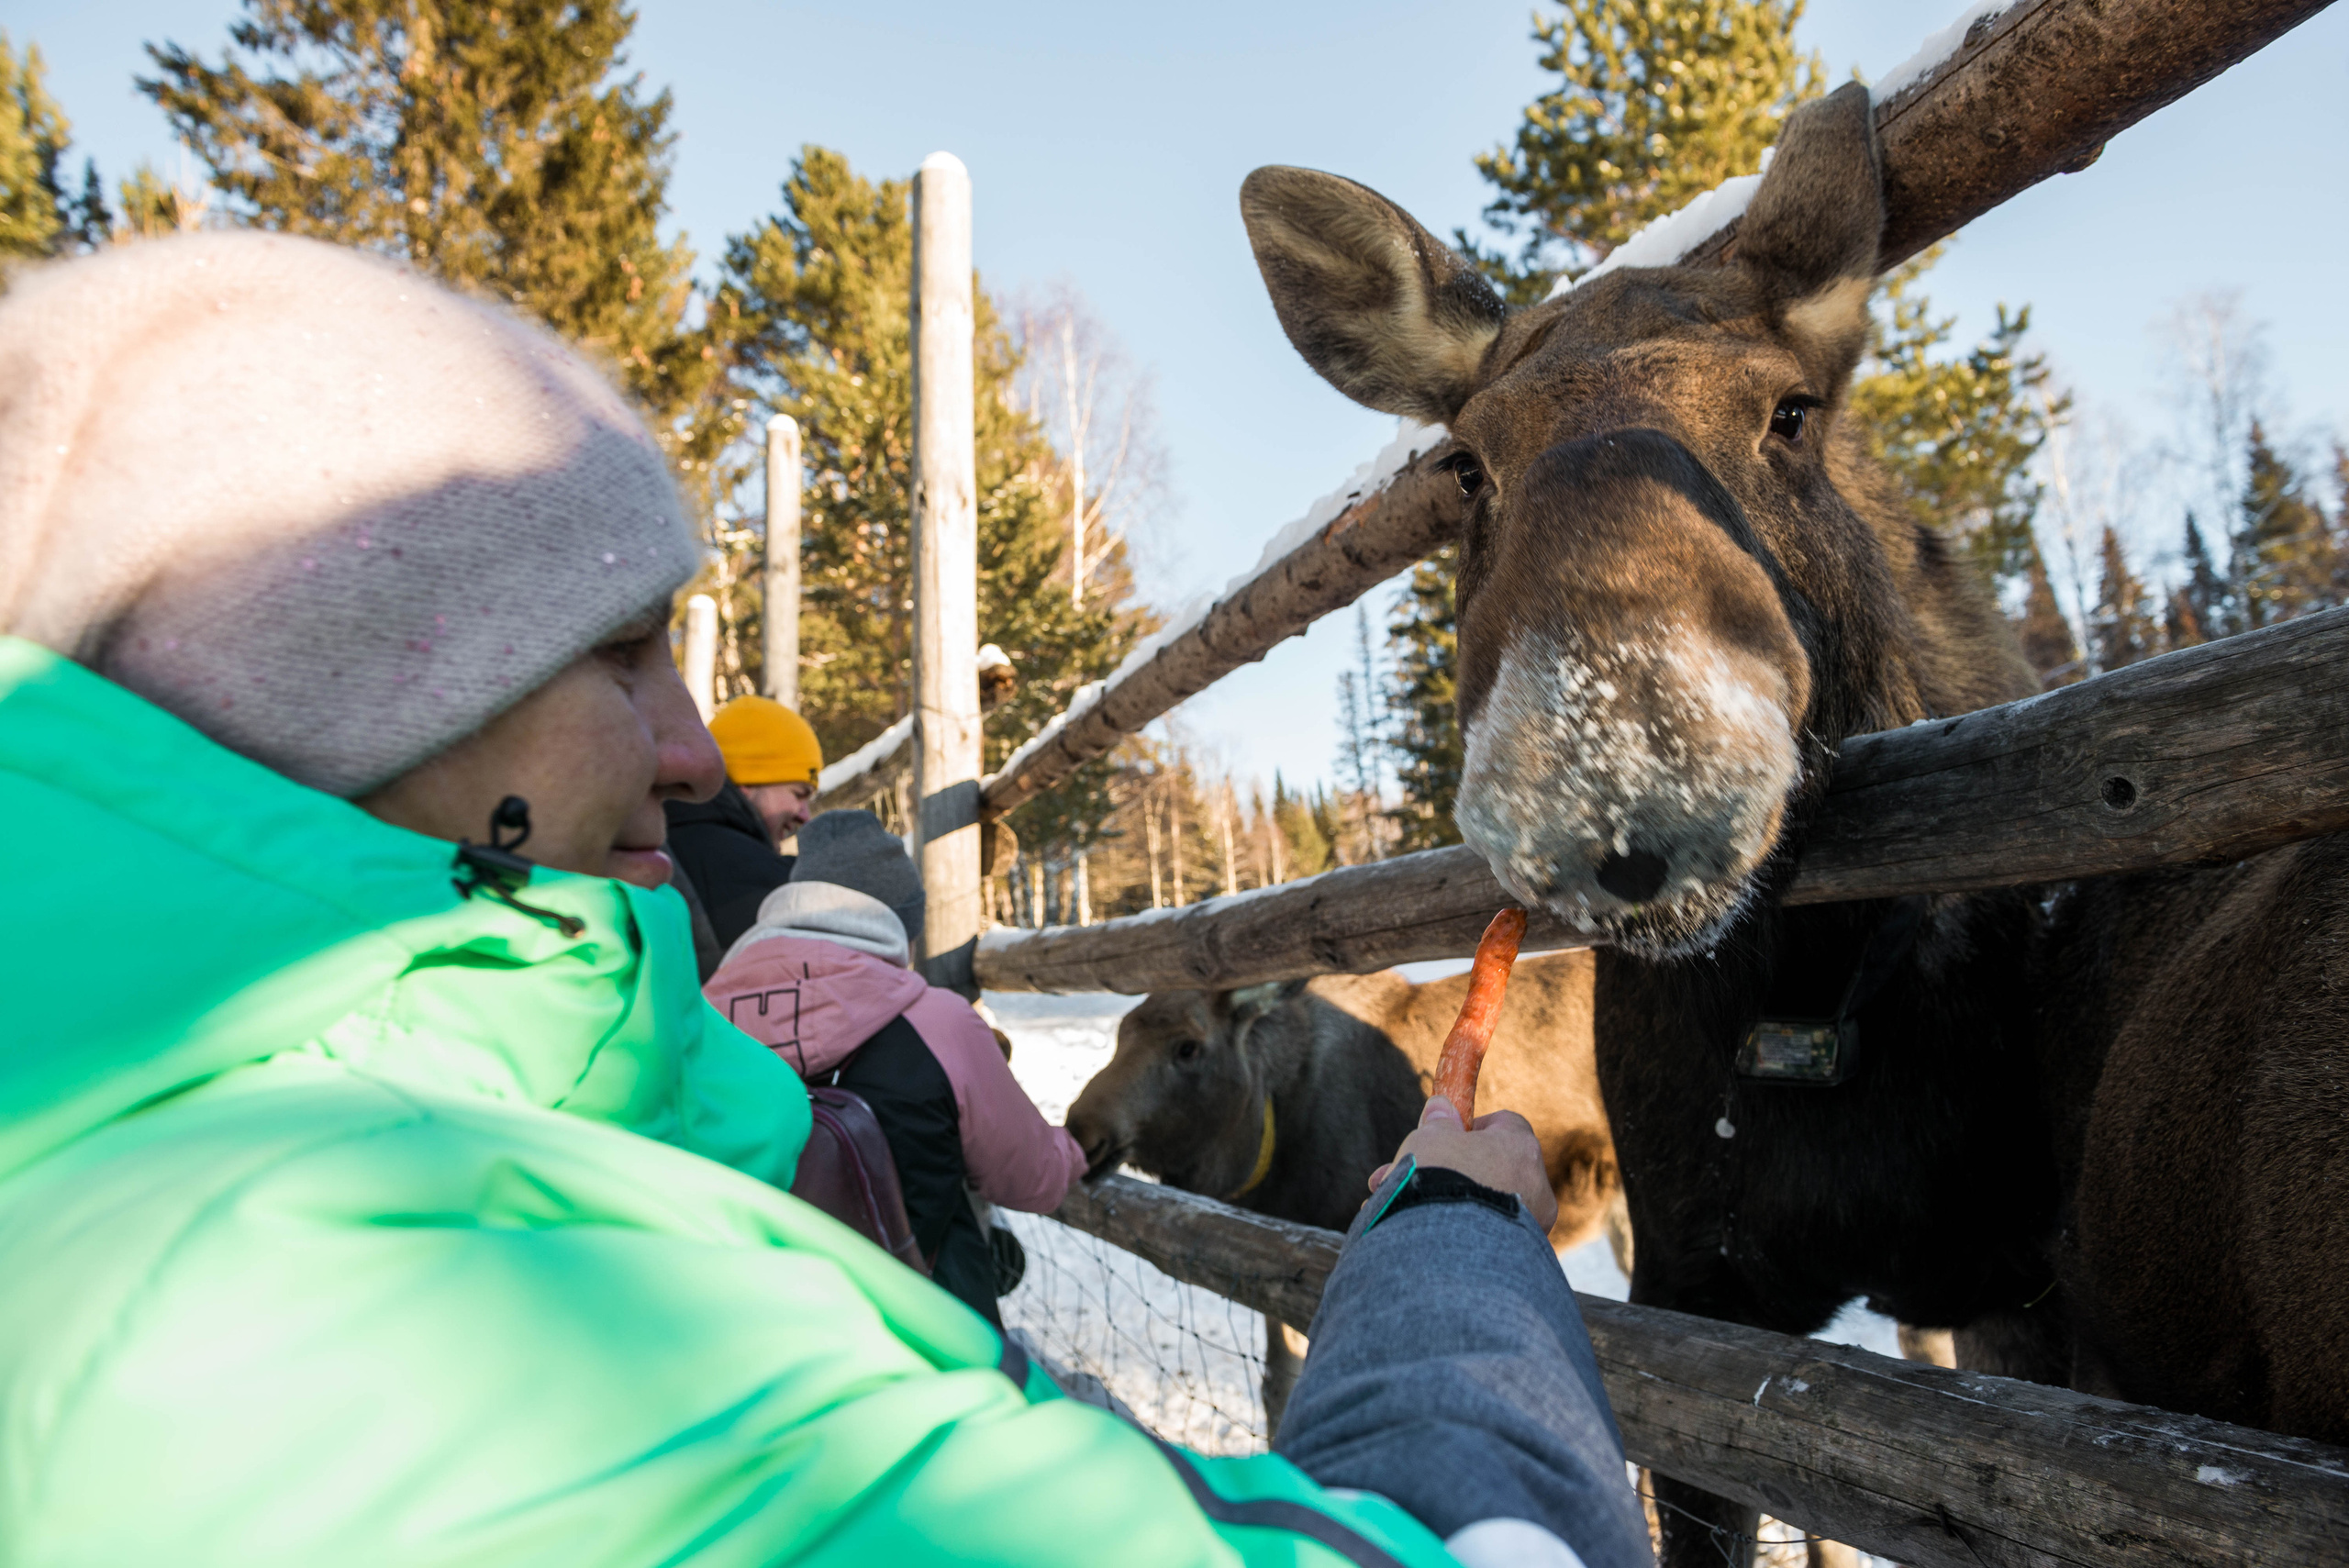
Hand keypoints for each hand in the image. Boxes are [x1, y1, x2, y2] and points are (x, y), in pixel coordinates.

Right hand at [1368, 1097, 1557, 1233]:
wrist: (1449, 1250)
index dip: (1473, 1128)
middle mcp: (1536, 1187)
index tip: (1446, 1137)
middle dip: (1450, 1170)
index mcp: (1522, 1148)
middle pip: (1492, 1167)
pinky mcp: (1518, 1258)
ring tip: (1401, 1207)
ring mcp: (1531, 1226)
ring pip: (1484, 1204)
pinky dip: (1457, 1231)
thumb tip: (1442, 1107)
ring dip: (1447, 1201)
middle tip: (1409, 1175)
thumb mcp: (1430, 1138)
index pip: (1506, 1124)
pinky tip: (1419, 1233)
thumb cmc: (1441, 1181)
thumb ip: (1439, 1121)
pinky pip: (1484, 1235)